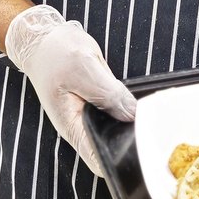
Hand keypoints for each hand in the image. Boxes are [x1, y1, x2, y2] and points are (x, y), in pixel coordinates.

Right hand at [5, 4, 136, 175]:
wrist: (43, 39)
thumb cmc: (56, 53)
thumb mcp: (84, 68)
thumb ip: (109, 93)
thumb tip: (133, 114)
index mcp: (72, 126)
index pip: (99, 160)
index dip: (121, 160)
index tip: (144, 150)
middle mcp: (80, 126)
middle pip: (111, 147)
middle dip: (132, 142)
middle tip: (156, 131)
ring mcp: (88, 116)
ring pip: (116, 130)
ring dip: (133, 124)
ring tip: (153, 117)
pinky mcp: (96, 103)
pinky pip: (116, 113)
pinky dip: (129, 110)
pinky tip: (143, 103)